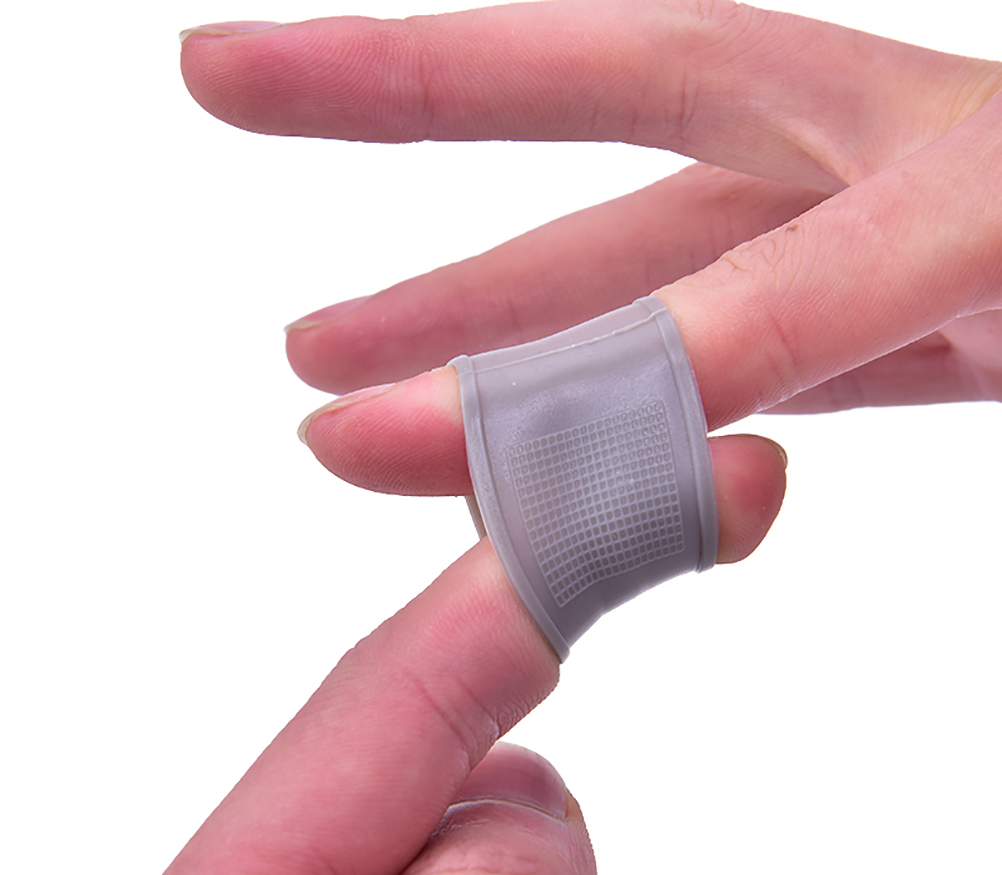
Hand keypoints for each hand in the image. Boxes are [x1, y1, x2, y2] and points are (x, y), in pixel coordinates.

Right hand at [179, 0, 999, 453]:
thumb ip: (844, 326)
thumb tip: (649, 435)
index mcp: (938, 168)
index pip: (682, 279)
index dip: (503, 337)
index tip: (334, 404)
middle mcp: (864, 171)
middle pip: (593, 141)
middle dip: (394, 103)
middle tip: (218, 79)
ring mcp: (854, 238)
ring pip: (616, 283)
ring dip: (459, 322)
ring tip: (316, 376)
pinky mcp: (879, 314)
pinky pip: (701, 359)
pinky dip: (601, 403)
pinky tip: (512, 429)